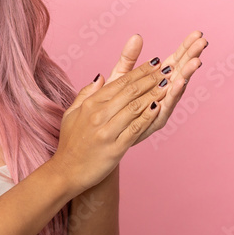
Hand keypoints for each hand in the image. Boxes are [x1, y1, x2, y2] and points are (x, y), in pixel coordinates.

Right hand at [49, 31, 207, 196]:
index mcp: (89, 104)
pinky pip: (135, 128)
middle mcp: (97, 115)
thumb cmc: (70, 143)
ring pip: (135, 107)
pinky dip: (148, 117)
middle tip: (166, 69)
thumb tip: (100, 77)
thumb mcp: (71, 113)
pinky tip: (159, 107)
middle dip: (151, 79)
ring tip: (168, 84)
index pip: (119, 82)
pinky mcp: (114, 148)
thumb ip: (85, 94)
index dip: (139, 71)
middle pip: (129, 91)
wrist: (66, 171)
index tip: (154, 63)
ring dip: (153, 94)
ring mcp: (106, 132)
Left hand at [104, 31, 207, 141]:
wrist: (104, 132)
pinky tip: (179, 82)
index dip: (186, 47)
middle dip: (192, 56)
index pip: (176, 60)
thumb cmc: (114, 103)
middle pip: (181, 71)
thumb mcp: (121, 76)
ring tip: (196, 61)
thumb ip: (129, 57)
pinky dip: (172, 94)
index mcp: (158, 80)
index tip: (197, 33)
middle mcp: (165, 92)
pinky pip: (166, 106)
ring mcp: (162, 107)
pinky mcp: (156, 121)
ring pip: (177, 88)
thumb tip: (136, 36)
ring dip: (187, 74)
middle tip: (202, 42)